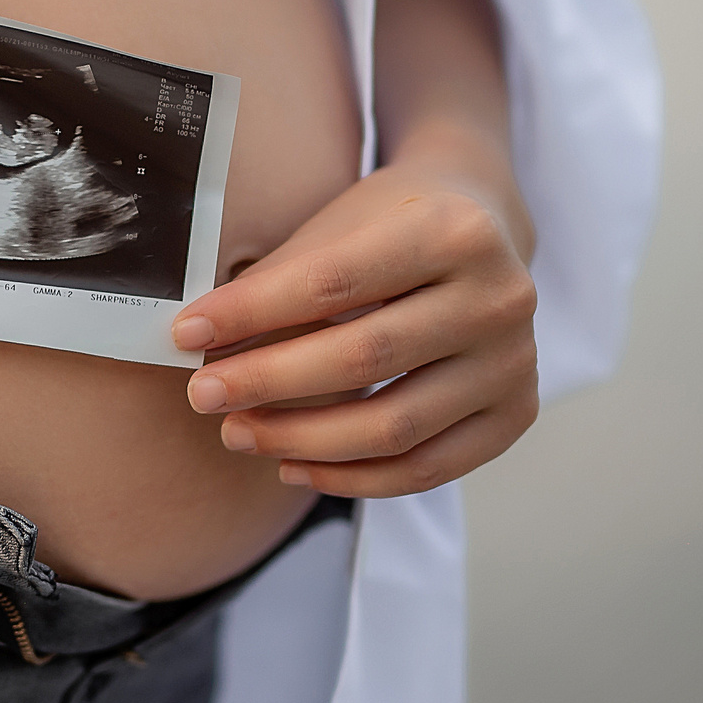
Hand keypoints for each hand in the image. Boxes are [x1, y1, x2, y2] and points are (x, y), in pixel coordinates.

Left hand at [171, 155, 537, 497]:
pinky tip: (293, 466)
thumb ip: (278, 284)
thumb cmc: (391, 225)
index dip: (252, 313)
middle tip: (203, 396)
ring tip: (239, 434)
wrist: (482, 228)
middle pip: (364, 359)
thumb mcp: (338, 227)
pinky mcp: (516, 415)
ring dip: (301, 440)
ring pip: (394, 427)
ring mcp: (516, 363)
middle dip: (268, 383)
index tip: (186, 334)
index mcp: (455, 231)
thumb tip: (201, 347)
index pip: (334, 283)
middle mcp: (500, 297)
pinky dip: (352, 477)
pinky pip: (425, 468)